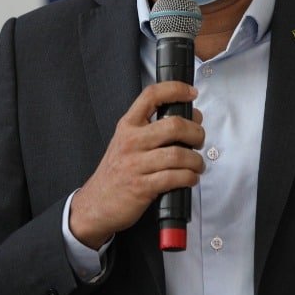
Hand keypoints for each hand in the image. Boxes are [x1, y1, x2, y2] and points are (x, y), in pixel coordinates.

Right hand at [69, 81, 204, 247]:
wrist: (95, 204)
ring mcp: (135, 164)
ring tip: (197, 165)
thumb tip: (189, 119)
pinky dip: (189, 178)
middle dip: (196, 132)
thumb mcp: (126, 143)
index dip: (175, 89)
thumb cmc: (116, 173)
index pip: (151, 96)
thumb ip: (152, 130)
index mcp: (128, 125)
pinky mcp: (142, 186)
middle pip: (174, 125)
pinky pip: (175, 177)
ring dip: (196, 160)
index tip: (191, 93)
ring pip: (178, 154)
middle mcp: (131, 141)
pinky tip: (190, 178)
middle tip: (199, 140)